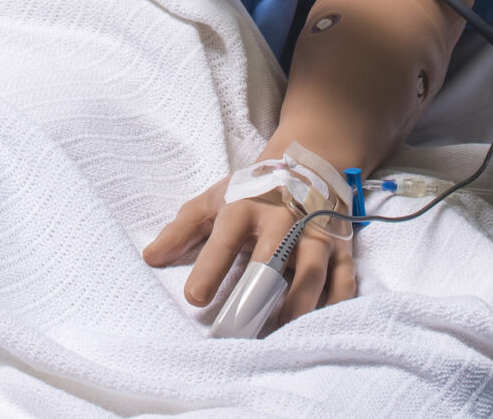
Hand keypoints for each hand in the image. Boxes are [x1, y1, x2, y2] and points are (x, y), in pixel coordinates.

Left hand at [145, 176, 354, 329]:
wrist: (308, 161)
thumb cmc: (253, 190)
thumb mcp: (214, 201)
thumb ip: (182, 230)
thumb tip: (150, 257)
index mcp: (246, 207)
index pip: (225, 240)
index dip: (210, 269)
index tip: (195, 298)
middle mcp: (284, 220)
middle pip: (271, 260)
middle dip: (255, 295)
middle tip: (239, 328)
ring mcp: (315, 233)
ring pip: (311, 272)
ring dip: (296, 305)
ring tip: (278, 331)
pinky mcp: (340, 247)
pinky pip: (343, 279)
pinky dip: (333, 303)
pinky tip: (318, 323)